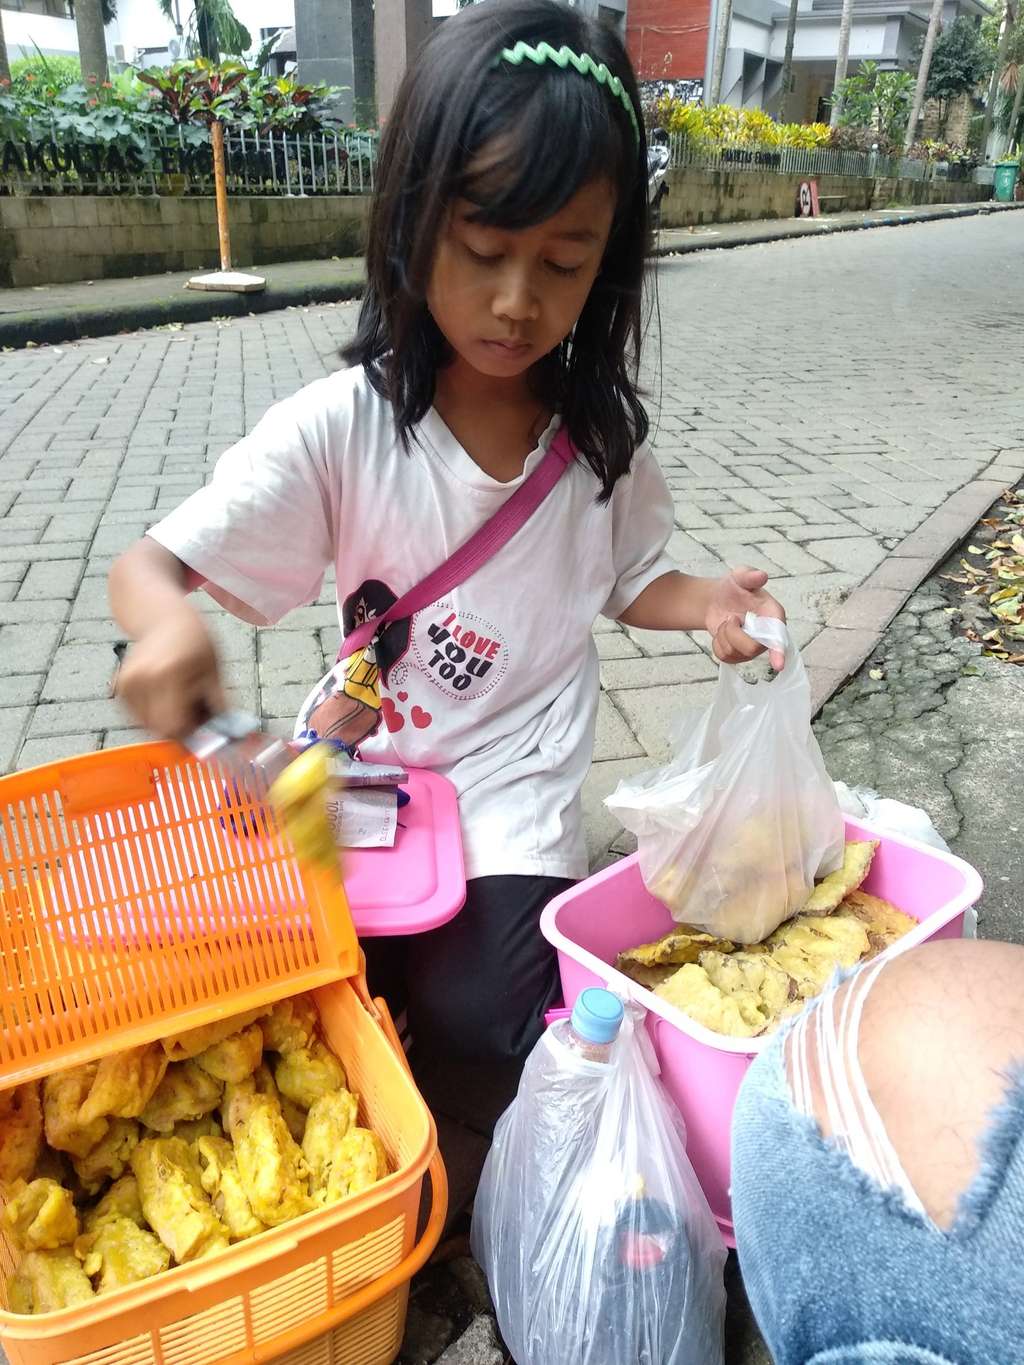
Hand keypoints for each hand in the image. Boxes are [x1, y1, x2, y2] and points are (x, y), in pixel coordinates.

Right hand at [114, 604, 225, 739]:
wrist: (163, 618)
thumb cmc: (194, 641)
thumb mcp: (214, 670)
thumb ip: (220, 704)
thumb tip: (228, 735)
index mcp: (169, 673)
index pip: (175, 725)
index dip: (192, 734)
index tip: (206, 728)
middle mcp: (143, 679)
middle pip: (160, 729)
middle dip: (181, 730)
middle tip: (197, 714)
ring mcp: (127, 683)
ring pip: (148, 726)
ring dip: (167, 722)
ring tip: (182, 700)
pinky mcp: (119, 687)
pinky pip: (138, 717)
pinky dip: (154, 714)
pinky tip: (166, 696)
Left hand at [705, 567, 786, 670]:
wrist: (717, 600)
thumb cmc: (733, 588)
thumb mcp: (740, 576)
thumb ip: (749, 576)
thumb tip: (761, 576)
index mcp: (773, 615)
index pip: (779, 635)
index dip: (779, 650)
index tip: (778, 665)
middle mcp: (768, 635)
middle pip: (752, 649)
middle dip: (733, 633)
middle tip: (730, 618)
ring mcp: (754, 648)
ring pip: (735, 653)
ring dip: (723, 636)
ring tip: (727, 622)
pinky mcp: (739, 656)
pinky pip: (724, 657)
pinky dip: (717, 644)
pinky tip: (722, 632)